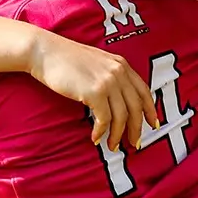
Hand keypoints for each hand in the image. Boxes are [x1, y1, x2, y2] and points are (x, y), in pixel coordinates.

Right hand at [27, 34, 153, 149]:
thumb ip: (109, 76)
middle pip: (136, 107)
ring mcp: (108, 81)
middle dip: (136, 128)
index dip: (150, 110)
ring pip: (122, 116)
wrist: (44, 51)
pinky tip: (95, 138)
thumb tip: (115, 99)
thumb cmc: (64, 59)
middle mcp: (119, 72)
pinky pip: (104, 119)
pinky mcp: (95, 92)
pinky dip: (101, 132)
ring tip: (112, 146)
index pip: (144, 90)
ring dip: (117, 135)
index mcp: (121, 64)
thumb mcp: (95, 63)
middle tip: (133, 144)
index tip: (153, 124)